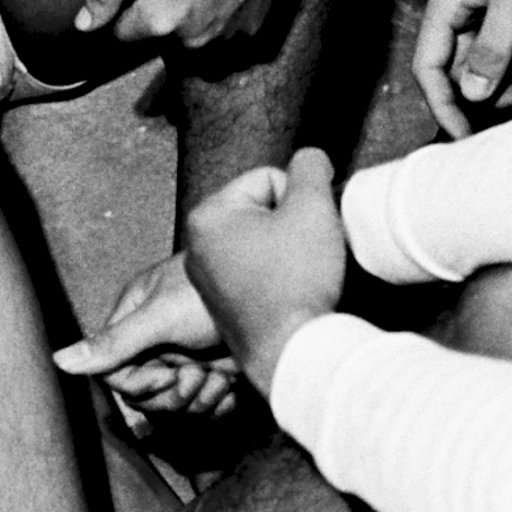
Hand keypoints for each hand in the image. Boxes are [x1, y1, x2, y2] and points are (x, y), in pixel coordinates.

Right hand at [53, 253, 239, 416]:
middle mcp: (158, 341)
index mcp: (136, 319)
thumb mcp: (159, 317)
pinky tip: (232, 386)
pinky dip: (219, 403)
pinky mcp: (215, 372)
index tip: (167, 375)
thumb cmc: (215, 292)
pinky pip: (205, 407)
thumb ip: (111, 344)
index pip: (116, 373)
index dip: (140, 383)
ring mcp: (187, 357)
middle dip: (173, 393)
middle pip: (145, 395)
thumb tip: (58, 361)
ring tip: (219, 376)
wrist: (281, 299)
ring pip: (175, 405)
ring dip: (200, 399)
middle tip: (197, 375)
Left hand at [76, 0, 285, 46]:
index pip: (123, 33)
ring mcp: (228, 32)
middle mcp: (193, 39)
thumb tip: (83, 26)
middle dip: (159, 9)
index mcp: (158, 22)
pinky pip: (229, 24)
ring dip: (192, 11)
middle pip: (161, 34)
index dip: (123, 5)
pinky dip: (224, 7)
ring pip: (196, 31)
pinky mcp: (255, 21)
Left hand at [184, 149, 346, 393]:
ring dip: (288, 252)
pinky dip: (279, 279)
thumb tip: (309, 160)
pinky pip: (259, 273)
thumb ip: (311, 168)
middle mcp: (197, 246)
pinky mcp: (223, 306)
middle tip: (303, 255)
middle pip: (263, 211)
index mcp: (207, 216)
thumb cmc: (297, 281)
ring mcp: (207, 279)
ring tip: (298, 276)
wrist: (291, 351)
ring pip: (264, 242)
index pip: (269, 179)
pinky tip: (290, 295)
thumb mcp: (314, 206)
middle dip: (291, 226)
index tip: (302, 231)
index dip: (299, 200)